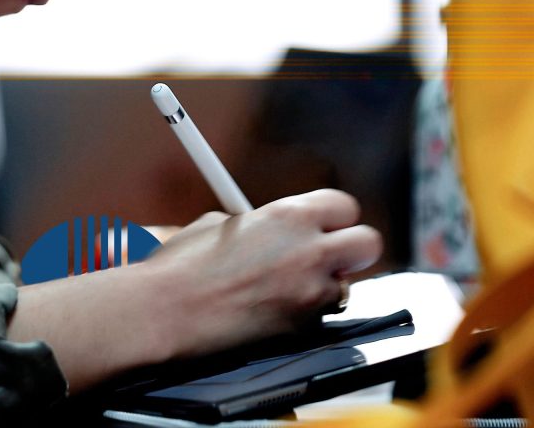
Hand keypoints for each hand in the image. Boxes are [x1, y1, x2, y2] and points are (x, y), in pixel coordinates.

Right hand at [145, 189, 381, 358]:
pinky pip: (318, 317)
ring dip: (324, 286)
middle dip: (351, 249)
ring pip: (346, 287)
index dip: (334, 217)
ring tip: (285, 288)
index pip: (344, 205)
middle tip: (329, 255)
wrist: (165, 312)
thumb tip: (273, 231)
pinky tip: (269, 310)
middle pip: (368, 244)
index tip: (323, 224)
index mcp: (289, 216)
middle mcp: (309, 252)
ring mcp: (309, 293)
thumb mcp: (219, 224)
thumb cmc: (181, 266)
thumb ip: (261, 225)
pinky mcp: (301, 328)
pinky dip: (302, 314)